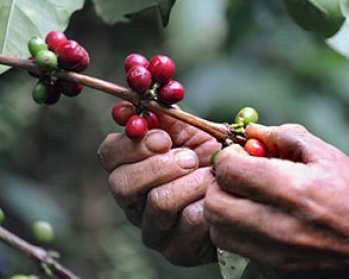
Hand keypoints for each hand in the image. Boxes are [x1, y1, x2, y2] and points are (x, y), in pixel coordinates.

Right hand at [98, 113, 219, 265]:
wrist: (239, 190)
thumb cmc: (209, 156)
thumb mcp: (188, 130)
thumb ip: (165, 115)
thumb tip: (144, 98)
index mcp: (129, 168)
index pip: (108, 155)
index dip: (134, 144)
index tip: (164, 138)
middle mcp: (132, 202)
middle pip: (122, 184)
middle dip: (162, 165)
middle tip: (191, 158)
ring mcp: (152, 229)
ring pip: (158, 202)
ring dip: (192, 182)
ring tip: (211, 174)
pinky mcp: (176, 250)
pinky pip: (188, 222)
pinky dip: (209, 202)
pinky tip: (217, 196)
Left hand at [205, 124, 348, 277]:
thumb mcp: (327, 154)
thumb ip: (284, 136)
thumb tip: (251, 130)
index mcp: (292, 189)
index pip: (229, 170)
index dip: (228, 156)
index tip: (241, 154)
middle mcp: (278, 224)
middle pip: (214, 202)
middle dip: (218, 183)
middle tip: (237, 176)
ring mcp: (275, 250)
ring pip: (217, 227)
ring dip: (222, 207)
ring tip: (244, 196)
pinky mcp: (275, 266)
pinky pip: (233, 246)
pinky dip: (233, 228)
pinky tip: (253, 216)